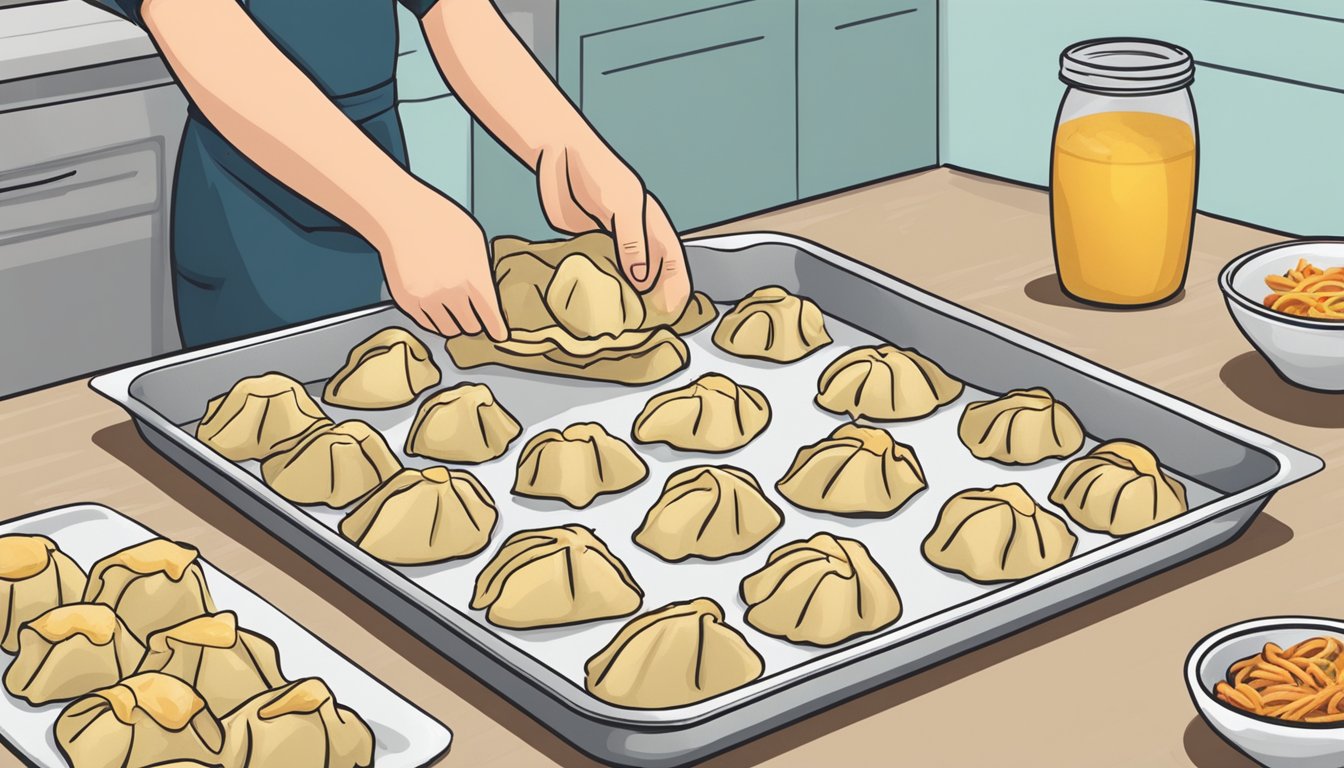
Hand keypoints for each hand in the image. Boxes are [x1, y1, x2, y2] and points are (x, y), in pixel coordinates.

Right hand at [375, 190, 507, 340]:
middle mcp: (452, 292)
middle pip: (470, 327)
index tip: (498, 334)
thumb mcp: (474, 240)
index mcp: (474, 276)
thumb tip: (485, 293)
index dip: (496, 329)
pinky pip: (427, 324)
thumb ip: (481, 269)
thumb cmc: (440, 222)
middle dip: (474, 323)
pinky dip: (434, 320)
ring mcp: (428, 299)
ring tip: (453, 311)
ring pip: (448, 330)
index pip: (490, 316)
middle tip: (472, 316)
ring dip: (454, 323)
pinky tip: (436, 308)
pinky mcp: (408, 302)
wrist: (401, 216)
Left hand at [536, 139, 690, 316]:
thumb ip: (633, 242)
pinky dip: (598, 289)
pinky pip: (596, 271)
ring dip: (625, 298)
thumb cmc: (599, 174)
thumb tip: (643, 280)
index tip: (672, 313)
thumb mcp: (624, 206)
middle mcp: (635, 236)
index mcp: (652, 224)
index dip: (677, 287)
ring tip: (622, 325)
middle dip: (652, 299)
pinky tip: (592, 306)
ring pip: (624, 276)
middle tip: (646, 327)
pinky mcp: (586, 244)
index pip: (673, 261)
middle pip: (651, 274)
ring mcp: (610, 242)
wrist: (560, 154)